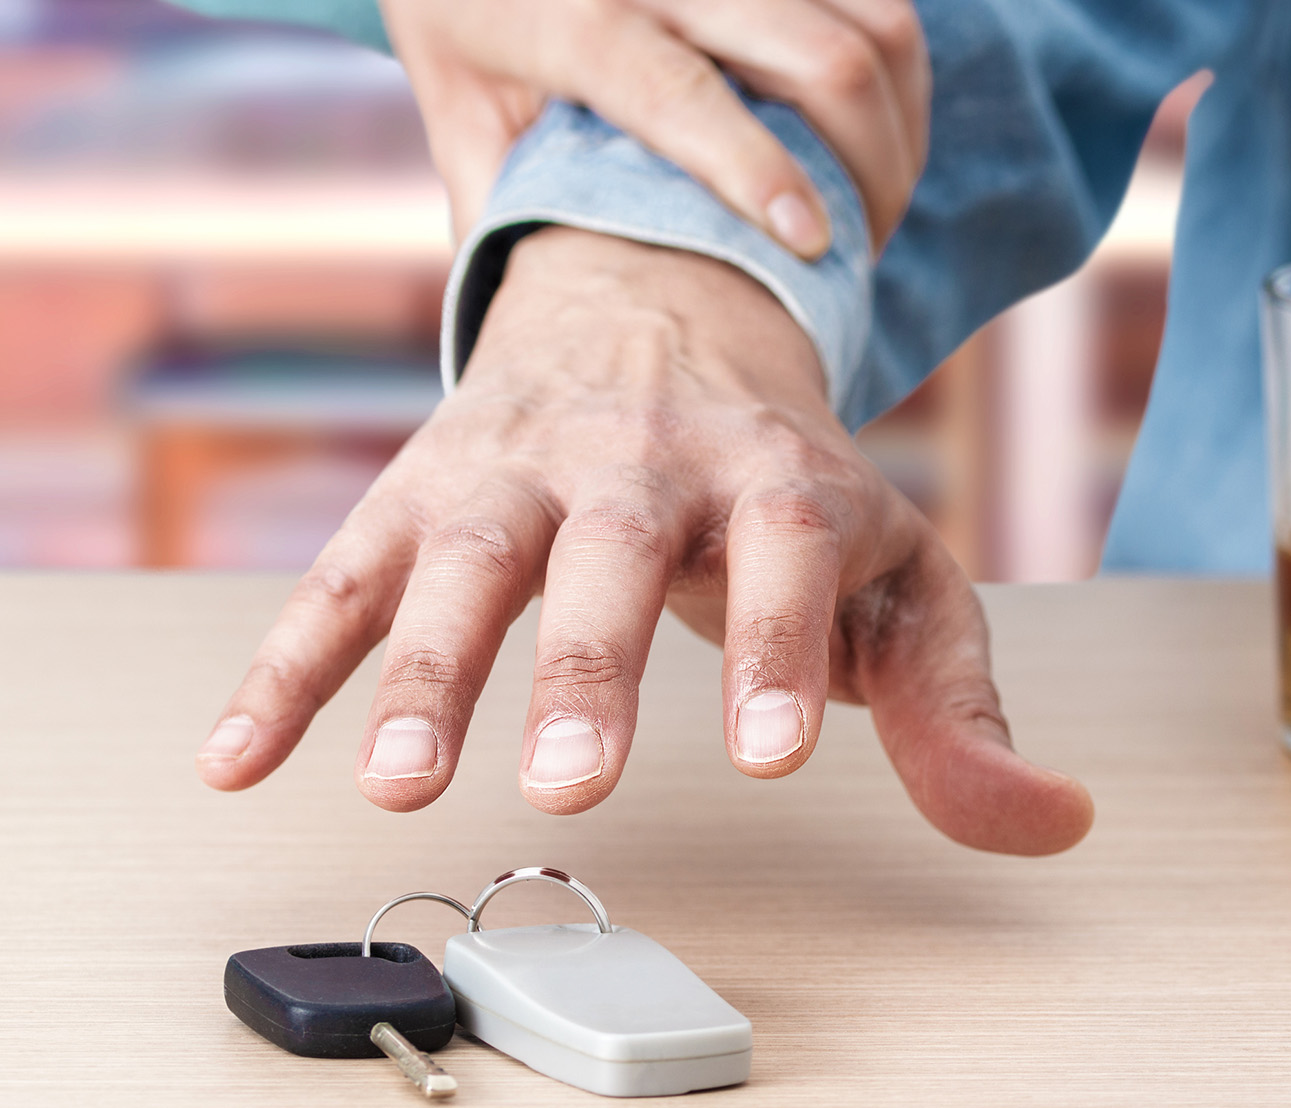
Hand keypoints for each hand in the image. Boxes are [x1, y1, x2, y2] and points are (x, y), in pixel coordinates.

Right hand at [194, 228, 1092, 854]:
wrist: (659, 299)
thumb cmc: (783, 477)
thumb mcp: (896, 571)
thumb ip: (958, 704)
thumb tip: (1050, 822)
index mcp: (770, 472)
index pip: (782, 550)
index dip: (776, 646)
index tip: (772, 750)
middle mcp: (639, 457)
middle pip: (604, 553)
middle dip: (583, 669)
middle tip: (568, 785)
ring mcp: (518, 469)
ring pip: (461, 559)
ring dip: (420, 669)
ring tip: (394, 780)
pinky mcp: (421, 491)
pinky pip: (341, 576)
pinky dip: (287, 664)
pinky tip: (239, 754)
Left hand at [381, 0, 928, 257]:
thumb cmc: (467, 32)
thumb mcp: (461, 120)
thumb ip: (505, 210)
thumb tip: (542, 341)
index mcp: (578, 22)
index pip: (681, 95)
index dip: (757, 171)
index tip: (815, 246)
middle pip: (822, 53)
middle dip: (871, 163)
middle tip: (864, 247)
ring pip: (880, 19)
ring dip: (902, 121)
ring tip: (882, 199)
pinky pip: (885, 0)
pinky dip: (904, 75)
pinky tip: (883, 134)